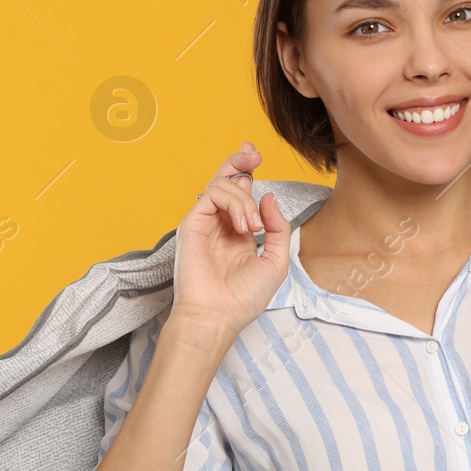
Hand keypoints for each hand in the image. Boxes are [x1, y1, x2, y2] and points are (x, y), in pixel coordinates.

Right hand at [169, 140, 290, 339]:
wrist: (218, 317)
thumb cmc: (243, 298)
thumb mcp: (275, 262)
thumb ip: (277, 228)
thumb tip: (268, 196)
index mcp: (238, 232)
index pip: (242, 193)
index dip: (248, 172)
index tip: (257, 157)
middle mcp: (220, 224)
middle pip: (226, 180)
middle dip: (240, 161)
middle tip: (253, 153)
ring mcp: (205, 223)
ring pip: (223, 185)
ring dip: (245, 199)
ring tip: (253, 227)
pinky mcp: (192, 224)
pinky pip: (213, 195)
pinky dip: (233, 203)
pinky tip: (244, 227)